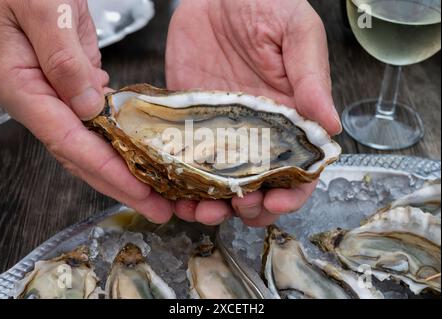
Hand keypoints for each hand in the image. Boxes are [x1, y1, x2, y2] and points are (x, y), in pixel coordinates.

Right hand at [0, 0, 172, 222]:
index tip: (137, 190)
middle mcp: (39, 99)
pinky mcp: (73, 86)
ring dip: (124, 169)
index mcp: (22, 86)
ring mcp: (56, 95)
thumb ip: (62, 59)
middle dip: (120, 185)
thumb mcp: (41, 9)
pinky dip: (121, 140)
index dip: (105, 169)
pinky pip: (98, 121)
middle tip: (157, 207)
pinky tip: (144, 155)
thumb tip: (88, 107)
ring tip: (157, 190)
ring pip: (91, 143)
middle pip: (82, 155)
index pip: (68, 141)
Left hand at [166, 0, 340, 226]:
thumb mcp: (296, 32)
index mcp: (289, 117)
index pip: (297, 169)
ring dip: (212, 204)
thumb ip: (311, 76)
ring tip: (200, 208)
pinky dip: (179, 183)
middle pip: (258, 186)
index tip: (275, 203)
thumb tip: (331, 124)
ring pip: (218, 183)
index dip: (290, 194)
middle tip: (236, 208)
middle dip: (249, 207)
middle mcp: (255, 131)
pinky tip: (173, 193)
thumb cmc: (263, 4)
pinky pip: (184, 161)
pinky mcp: (188, 121)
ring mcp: (219, 130)